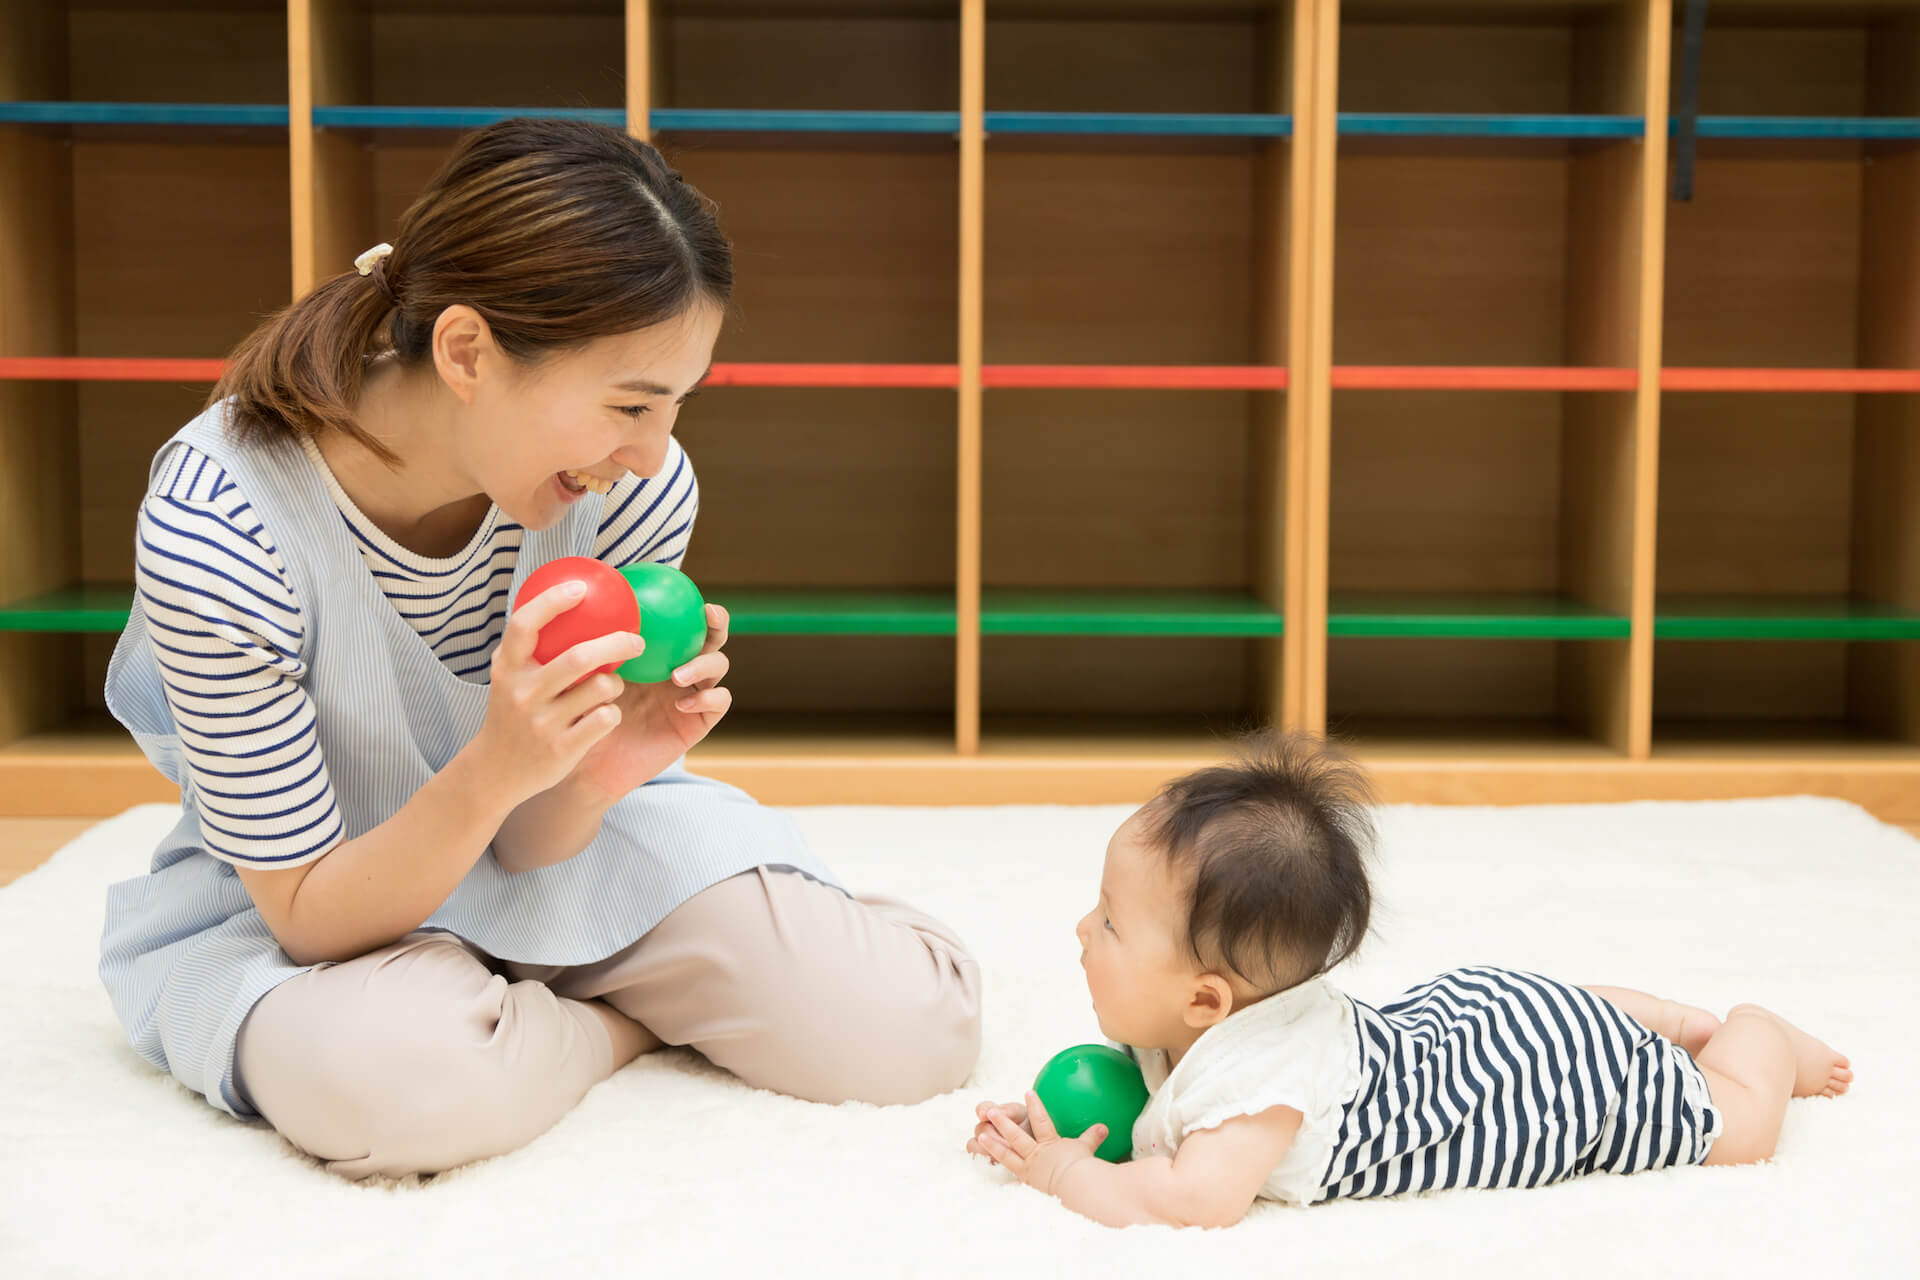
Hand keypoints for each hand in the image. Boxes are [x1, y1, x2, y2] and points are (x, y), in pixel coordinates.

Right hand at [475, 581, 637, 804]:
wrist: (495, 770)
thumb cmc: (511, 712)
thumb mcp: (509, 677)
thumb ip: (529, 647)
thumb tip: (567, 600)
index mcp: (507, 668)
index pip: (524, 625)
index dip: (552, 602)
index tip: (579, 588)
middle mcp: (523, 693)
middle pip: (578, 657)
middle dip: (616, 644)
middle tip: (636, 641)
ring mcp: (542, 723)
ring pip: (600, 688)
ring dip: (615, 683)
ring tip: (612, 686)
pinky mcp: (562, 749)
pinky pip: (606, 718)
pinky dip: (613, 712)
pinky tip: (605, 714)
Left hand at [570, 602, 733, 799]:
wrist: (589, 765)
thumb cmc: (581, 717)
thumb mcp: (583, 674)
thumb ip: (592, 644)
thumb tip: (584, 599)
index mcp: (656, 654)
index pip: (681, 622)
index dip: (689, 604)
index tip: (689, 593)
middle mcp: (678, 670)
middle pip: (711, 638)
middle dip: (717, 623)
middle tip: (708, 615)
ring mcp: (692, 694)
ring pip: (719, 666)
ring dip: (704, 664)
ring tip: (677, 675)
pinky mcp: (698, 722)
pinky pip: (718, 703)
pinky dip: (706, 698)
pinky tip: (681, 702)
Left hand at [967, 1091, 1107, 1196]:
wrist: (1074, 1186)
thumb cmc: (1081, 1166)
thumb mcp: (1086, 1149)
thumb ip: (1092, 1137)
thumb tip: (1104, 1127)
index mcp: (1050, 1144)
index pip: (1041, 1121)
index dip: (1035, 1106)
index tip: (1028, 1092)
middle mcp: (1036, 1155)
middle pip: (1016, 1135)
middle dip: (1002, 1122)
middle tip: (990, 1111)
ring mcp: (1028, 1170)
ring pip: (1006, 1154)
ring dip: (993, 1145)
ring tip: (980, 1136)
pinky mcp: (1025, 1184)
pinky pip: (1008, 1178)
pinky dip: (998, 1176)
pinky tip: (987, 1171)